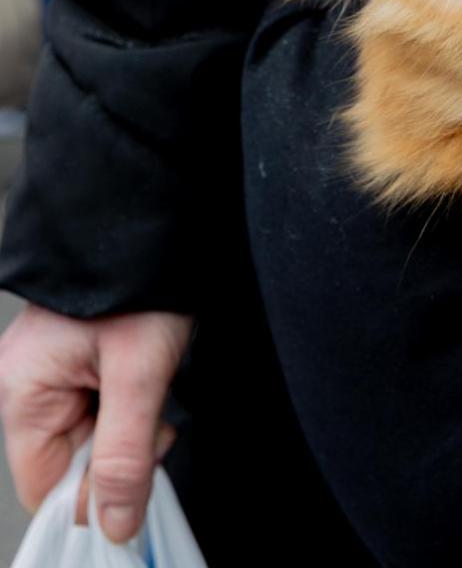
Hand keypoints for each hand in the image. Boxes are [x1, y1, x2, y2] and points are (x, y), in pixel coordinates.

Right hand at [0, 304, 191, 541]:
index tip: (140, 478)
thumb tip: (114, 527)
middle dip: (124, 451)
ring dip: (134, 422)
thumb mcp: (140, 375)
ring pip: (94, 432)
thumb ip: (124, 456)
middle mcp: (26, 381)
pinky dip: (132, 397)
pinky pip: (102, 401)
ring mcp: (51, 366)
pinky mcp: (78, 352)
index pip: (45, 487)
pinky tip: (150, 370)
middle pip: (72, 460)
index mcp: (22, 389)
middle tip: (157, 414)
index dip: (94, 496)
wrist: (154, 216)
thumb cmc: (142, 281)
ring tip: (156, 379)